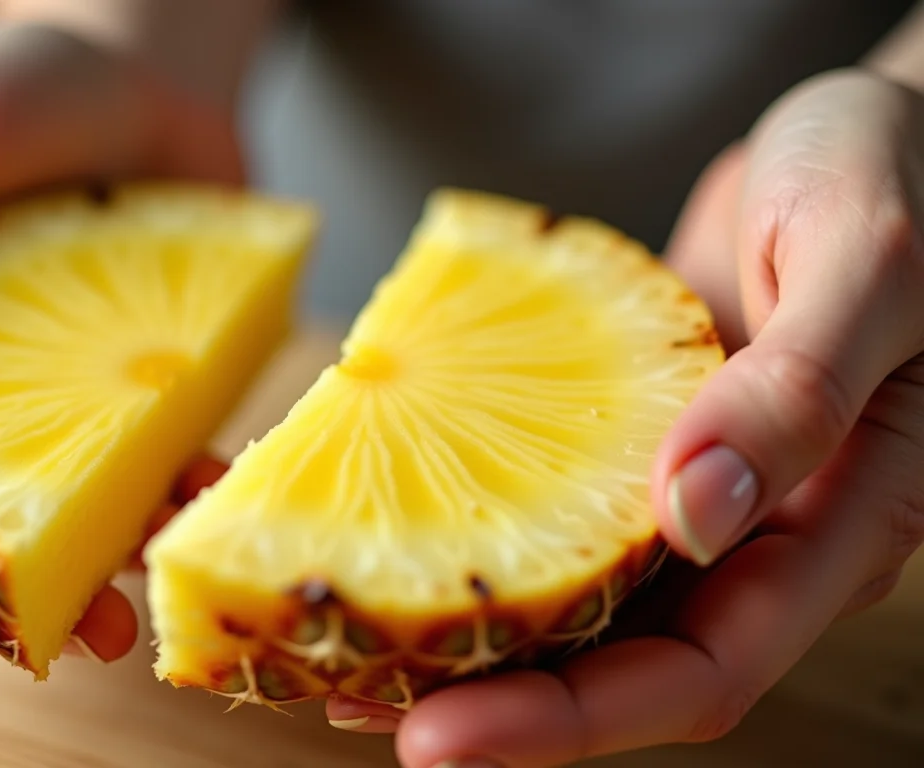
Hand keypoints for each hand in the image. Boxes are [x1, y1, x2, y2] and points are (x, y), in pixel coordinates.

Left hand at [327, 68, 923, 766]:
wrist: (865, 137)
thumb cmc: (894, 181)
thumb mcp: (863, 266)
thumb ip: (795, 393)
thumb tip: (692, 515)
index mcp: (836, 527)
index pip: (698, 671)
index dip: (570, 722)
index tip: (440, 741)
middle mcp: (759, 537)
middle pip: (619, 666)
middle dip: (494, 704)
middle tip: (358, 707)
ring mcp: (691, 493)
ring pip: (577, 602)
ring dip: (469, 635)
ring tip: (341, 646)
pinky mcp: (636, 443)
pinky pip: (555, 508)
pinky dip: (480, 533)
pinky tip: (393, 532)